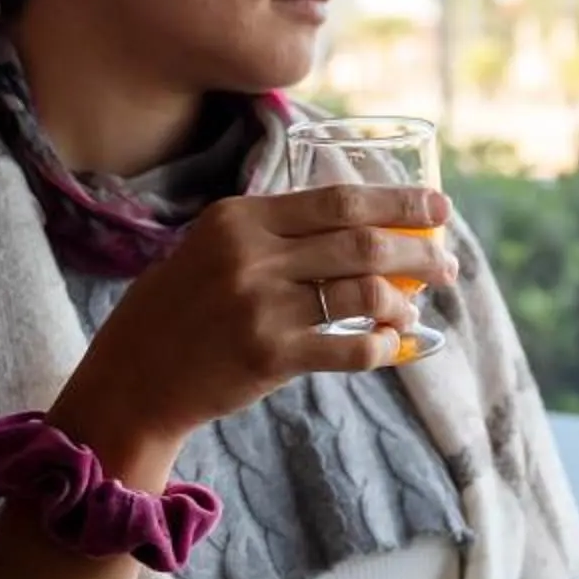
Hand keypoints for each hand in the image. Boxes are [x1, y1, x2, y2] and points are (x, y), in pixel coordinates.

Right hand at [49, 184, 457, 474]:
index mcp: (239, 218)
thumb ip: (272, 233)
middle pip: (362, 241)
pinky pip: (351, 347)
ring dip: (403, 301)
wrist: (132, 379)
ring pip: (364, 292)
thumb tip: (356, 226)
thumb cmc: (178, 311)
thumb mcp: (211, 249)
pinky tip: (391, 346)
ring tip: (416, 308)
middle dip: (417, 250)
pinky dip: (382, 346)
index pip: (339, 200)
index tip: (438, 207)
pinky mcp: (270, 356)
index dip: (398, 201)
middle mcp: (251, 256)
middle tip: (446, 263)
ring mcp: (261, 306)